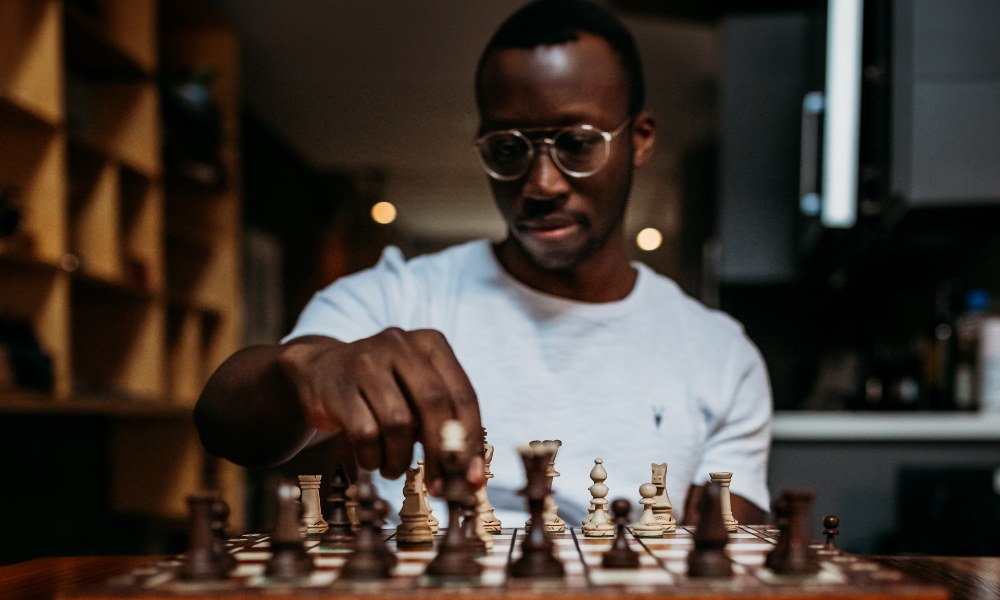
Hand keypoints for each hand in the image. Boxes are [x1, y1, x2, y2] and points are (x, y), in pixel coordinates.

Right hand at [277, 329, 483, 488]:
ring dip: (400, 458)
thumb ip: (444, 423)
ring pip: (399, 422)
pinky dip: (373, 457)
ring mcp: (366, 361)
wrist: (320, 371)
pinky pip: (365, 433)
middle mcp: (400, 344)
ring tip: (394, 468)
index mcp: (430, 343)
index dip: (471, 440)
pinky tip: (372, 460)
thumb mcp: (417, 392)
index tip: (472, 477)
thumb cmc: (383, 389)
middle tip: (439, 485)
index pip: (463, 394)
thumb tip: (470, 474)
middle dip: (441, 453)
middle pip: (434, 405)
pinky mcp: (338, 386)